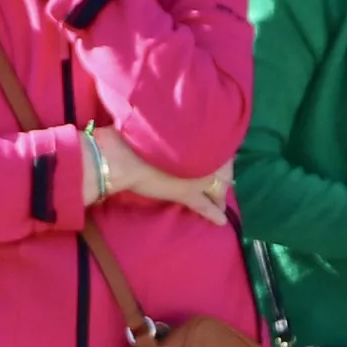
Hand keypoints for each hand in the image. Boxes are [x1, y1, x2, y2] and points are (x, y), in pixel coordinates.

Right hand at [94, 130, 231, 225]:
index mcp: (199, 135)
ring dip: (218, 195)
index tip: (219, 160)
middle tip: (221, 183)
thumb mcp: (163, 125)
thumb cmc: (139, 135)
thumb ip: (178, 130)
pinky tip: (221, 221)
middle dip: (222, 177)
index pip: (221, 148)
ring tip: (220, 202)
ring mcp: (197, 175)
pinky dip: (214, 214)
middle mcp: (203, 154)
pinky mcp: (187, 193)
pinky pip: (205, 205)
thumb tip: (182, 130)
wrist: (123, 155)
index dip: (222, 157)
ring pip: (216, 187)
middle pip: (222, 169)